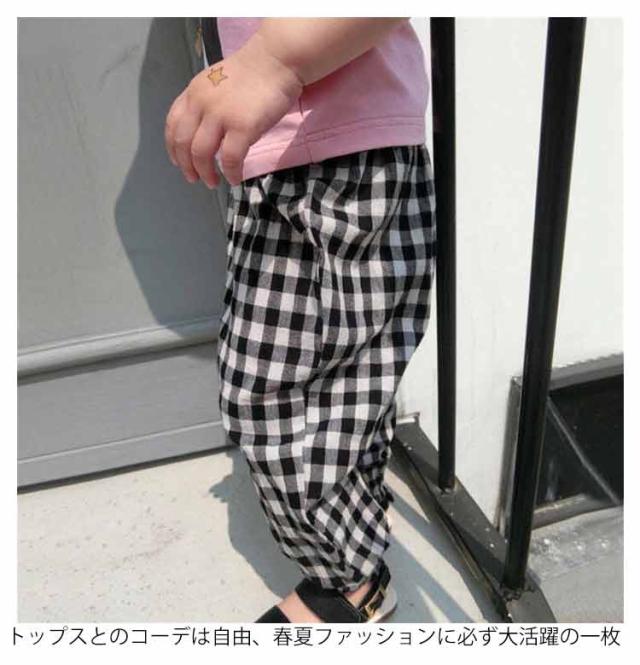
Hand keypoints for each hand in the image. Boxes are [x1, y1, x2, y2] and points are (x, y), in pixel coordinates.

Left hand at [164, 34, 303, 186]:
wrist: (277, 60)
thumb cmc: (255, 73)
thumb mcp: (219, 82)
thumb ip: (208, 102)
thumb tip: (208, 130)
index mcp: (194, 92)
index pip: (173, 123)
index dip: (173, 147)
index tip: (178, 161)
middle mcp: (201, 103)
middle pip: (183, 142)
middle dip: (186, 165)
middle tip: (194, 178)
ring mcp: (221, 115)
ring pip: (201, 153)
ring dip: (205, 172)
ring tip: (212, 182)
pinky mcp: (242, 127)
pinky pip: (230, 158)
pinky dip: (230, 173)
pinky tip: (234, 179)